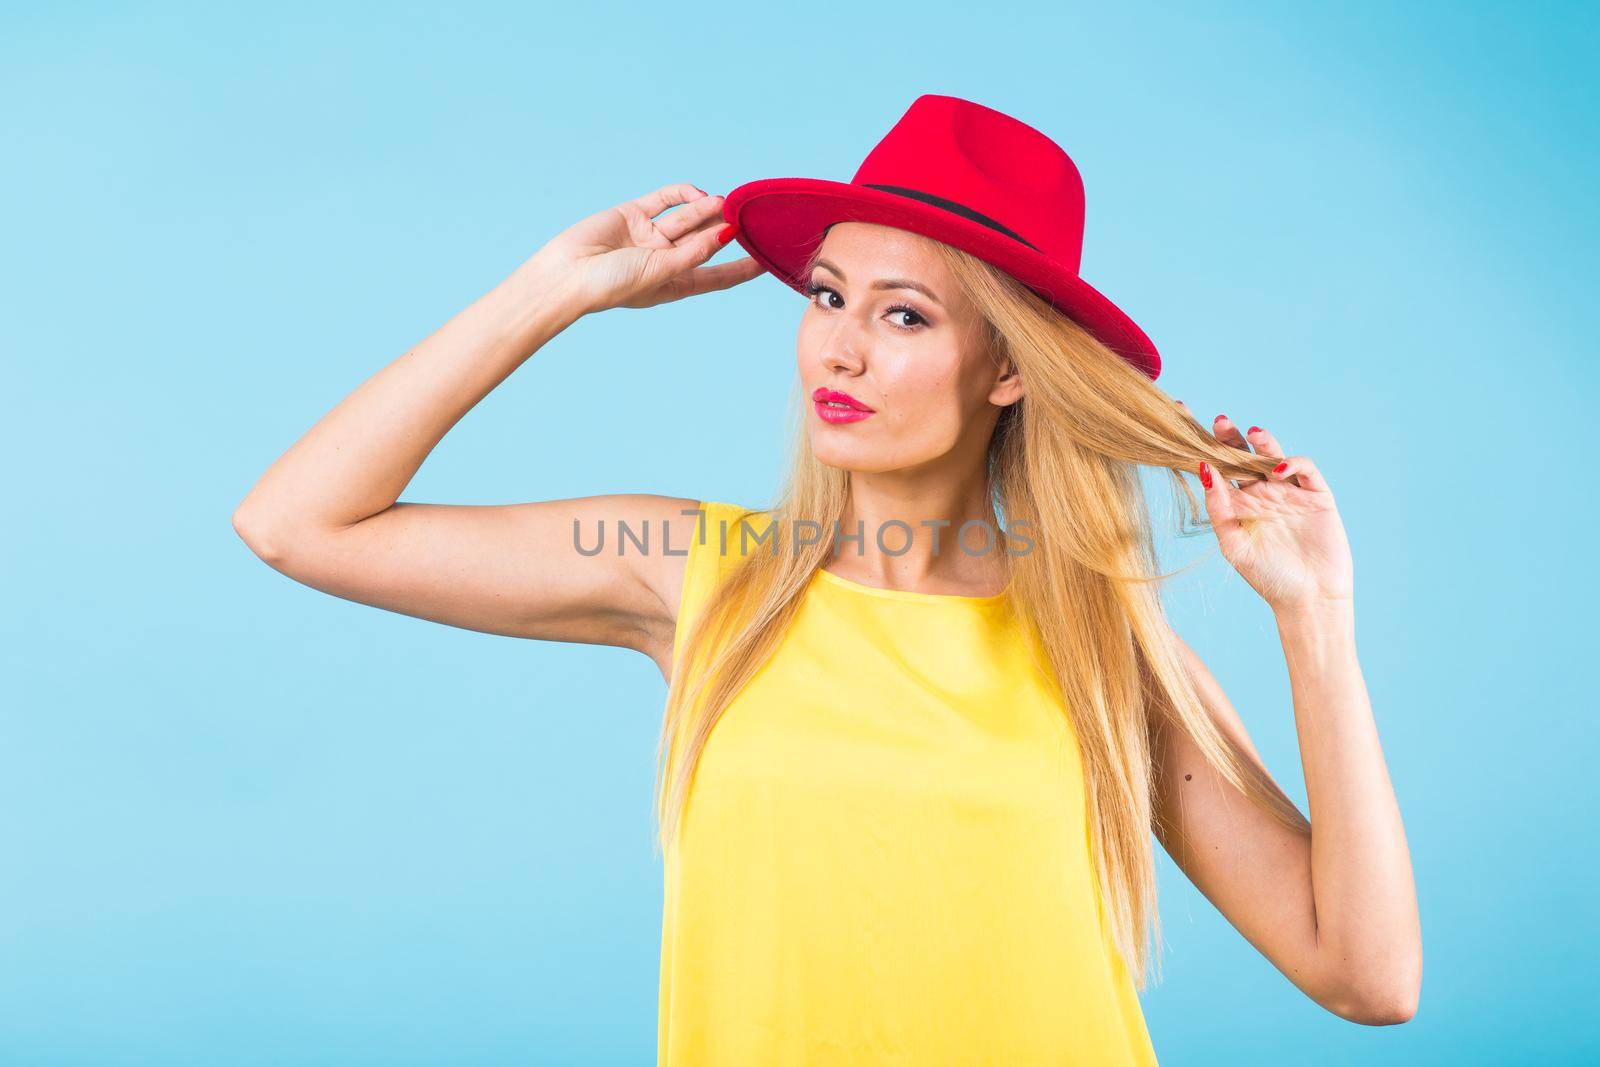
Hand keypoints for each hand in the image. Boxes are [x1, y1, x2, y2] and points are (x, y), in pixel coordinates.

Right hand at [525, 183, 765, 316]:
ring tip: (724, 202)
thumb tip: (725, 231)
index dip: (742, 269)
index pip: (717, 277)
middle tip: (748, 215)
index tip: (768, 260)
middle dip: (725, 228)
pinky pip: (663, 200)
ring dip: (705, 210)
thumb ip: (694, 251)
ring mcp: (648, 237)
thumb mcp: (660, 272)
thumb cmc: (611, 285)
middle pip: (704, 241)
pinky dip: (681, 194)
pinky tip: (696, 193)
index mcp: (674, 284)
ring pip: (686, 218)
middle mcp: (664, 260)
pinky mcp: (632, 215)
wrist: (565, 275)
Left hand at [1177, 402, 1354, 613]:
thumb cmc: (1267, 577)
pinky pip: (1305, 470)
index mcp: (1238, 503)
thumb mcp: (1233, 543)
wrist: (1306, 600)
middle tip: (1218, 421)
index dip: (1202, 446)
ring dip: (1263, 442)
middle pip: (1243, 456)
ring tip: (1250, 433)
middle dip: (1230, 437)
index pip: (1217, 467)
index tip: (1182, 422)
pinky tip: (1277, 470)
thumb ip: (1218, 508)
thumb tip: (1203, 470)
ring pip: (1274, 456)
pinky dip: (1292, 463)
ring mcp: (1290, 492)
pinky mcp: (1317, 496)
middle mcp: (1262, 493)